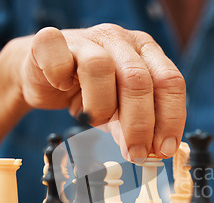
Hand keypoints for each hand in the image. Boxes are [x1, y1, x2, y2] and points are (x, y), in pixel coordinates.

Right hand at [14, 25, 185, 160]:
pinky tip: (61, 88)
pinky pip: (58, 57)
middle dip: (140, 124)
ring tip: (92, 119)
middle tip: (135, 153)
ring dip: (100, 105)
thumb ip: (134, 129)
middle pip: (139, 79)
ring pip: (100, 67)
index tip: (163, 150)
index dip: (171, 118)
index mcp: (145, 52)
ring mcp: (86, 38)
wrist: (43, 76)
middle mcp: (120, 40)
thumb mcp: (119, 113)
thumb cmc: (88, 93)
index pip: (170, 81)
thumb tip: (148, 154)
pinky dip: (59, 76)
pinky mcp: (51, 41)